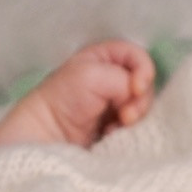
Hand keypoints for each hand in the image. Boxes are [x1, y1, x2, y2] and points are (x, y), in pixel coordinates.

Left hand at [15, 39, 156, 147]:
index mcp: (105, 58)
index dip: (143, 69)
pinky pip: (135, 126)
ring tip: (118, 126)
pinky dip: (130, 130)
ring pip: (142, 106)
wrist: (47, 134)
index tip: (136, 89)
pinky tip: (114, 135)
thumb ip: (123, 78)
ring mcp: (115, 104)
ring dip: (135, 116)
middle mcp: (112, 79)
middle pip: (144, 84)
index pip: (137, 57)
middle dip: (140, 99)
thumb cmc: (64, 98)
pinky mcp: (115, 127)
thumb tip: (138, 95)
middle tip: (126, 116)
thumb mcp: (92, 75)